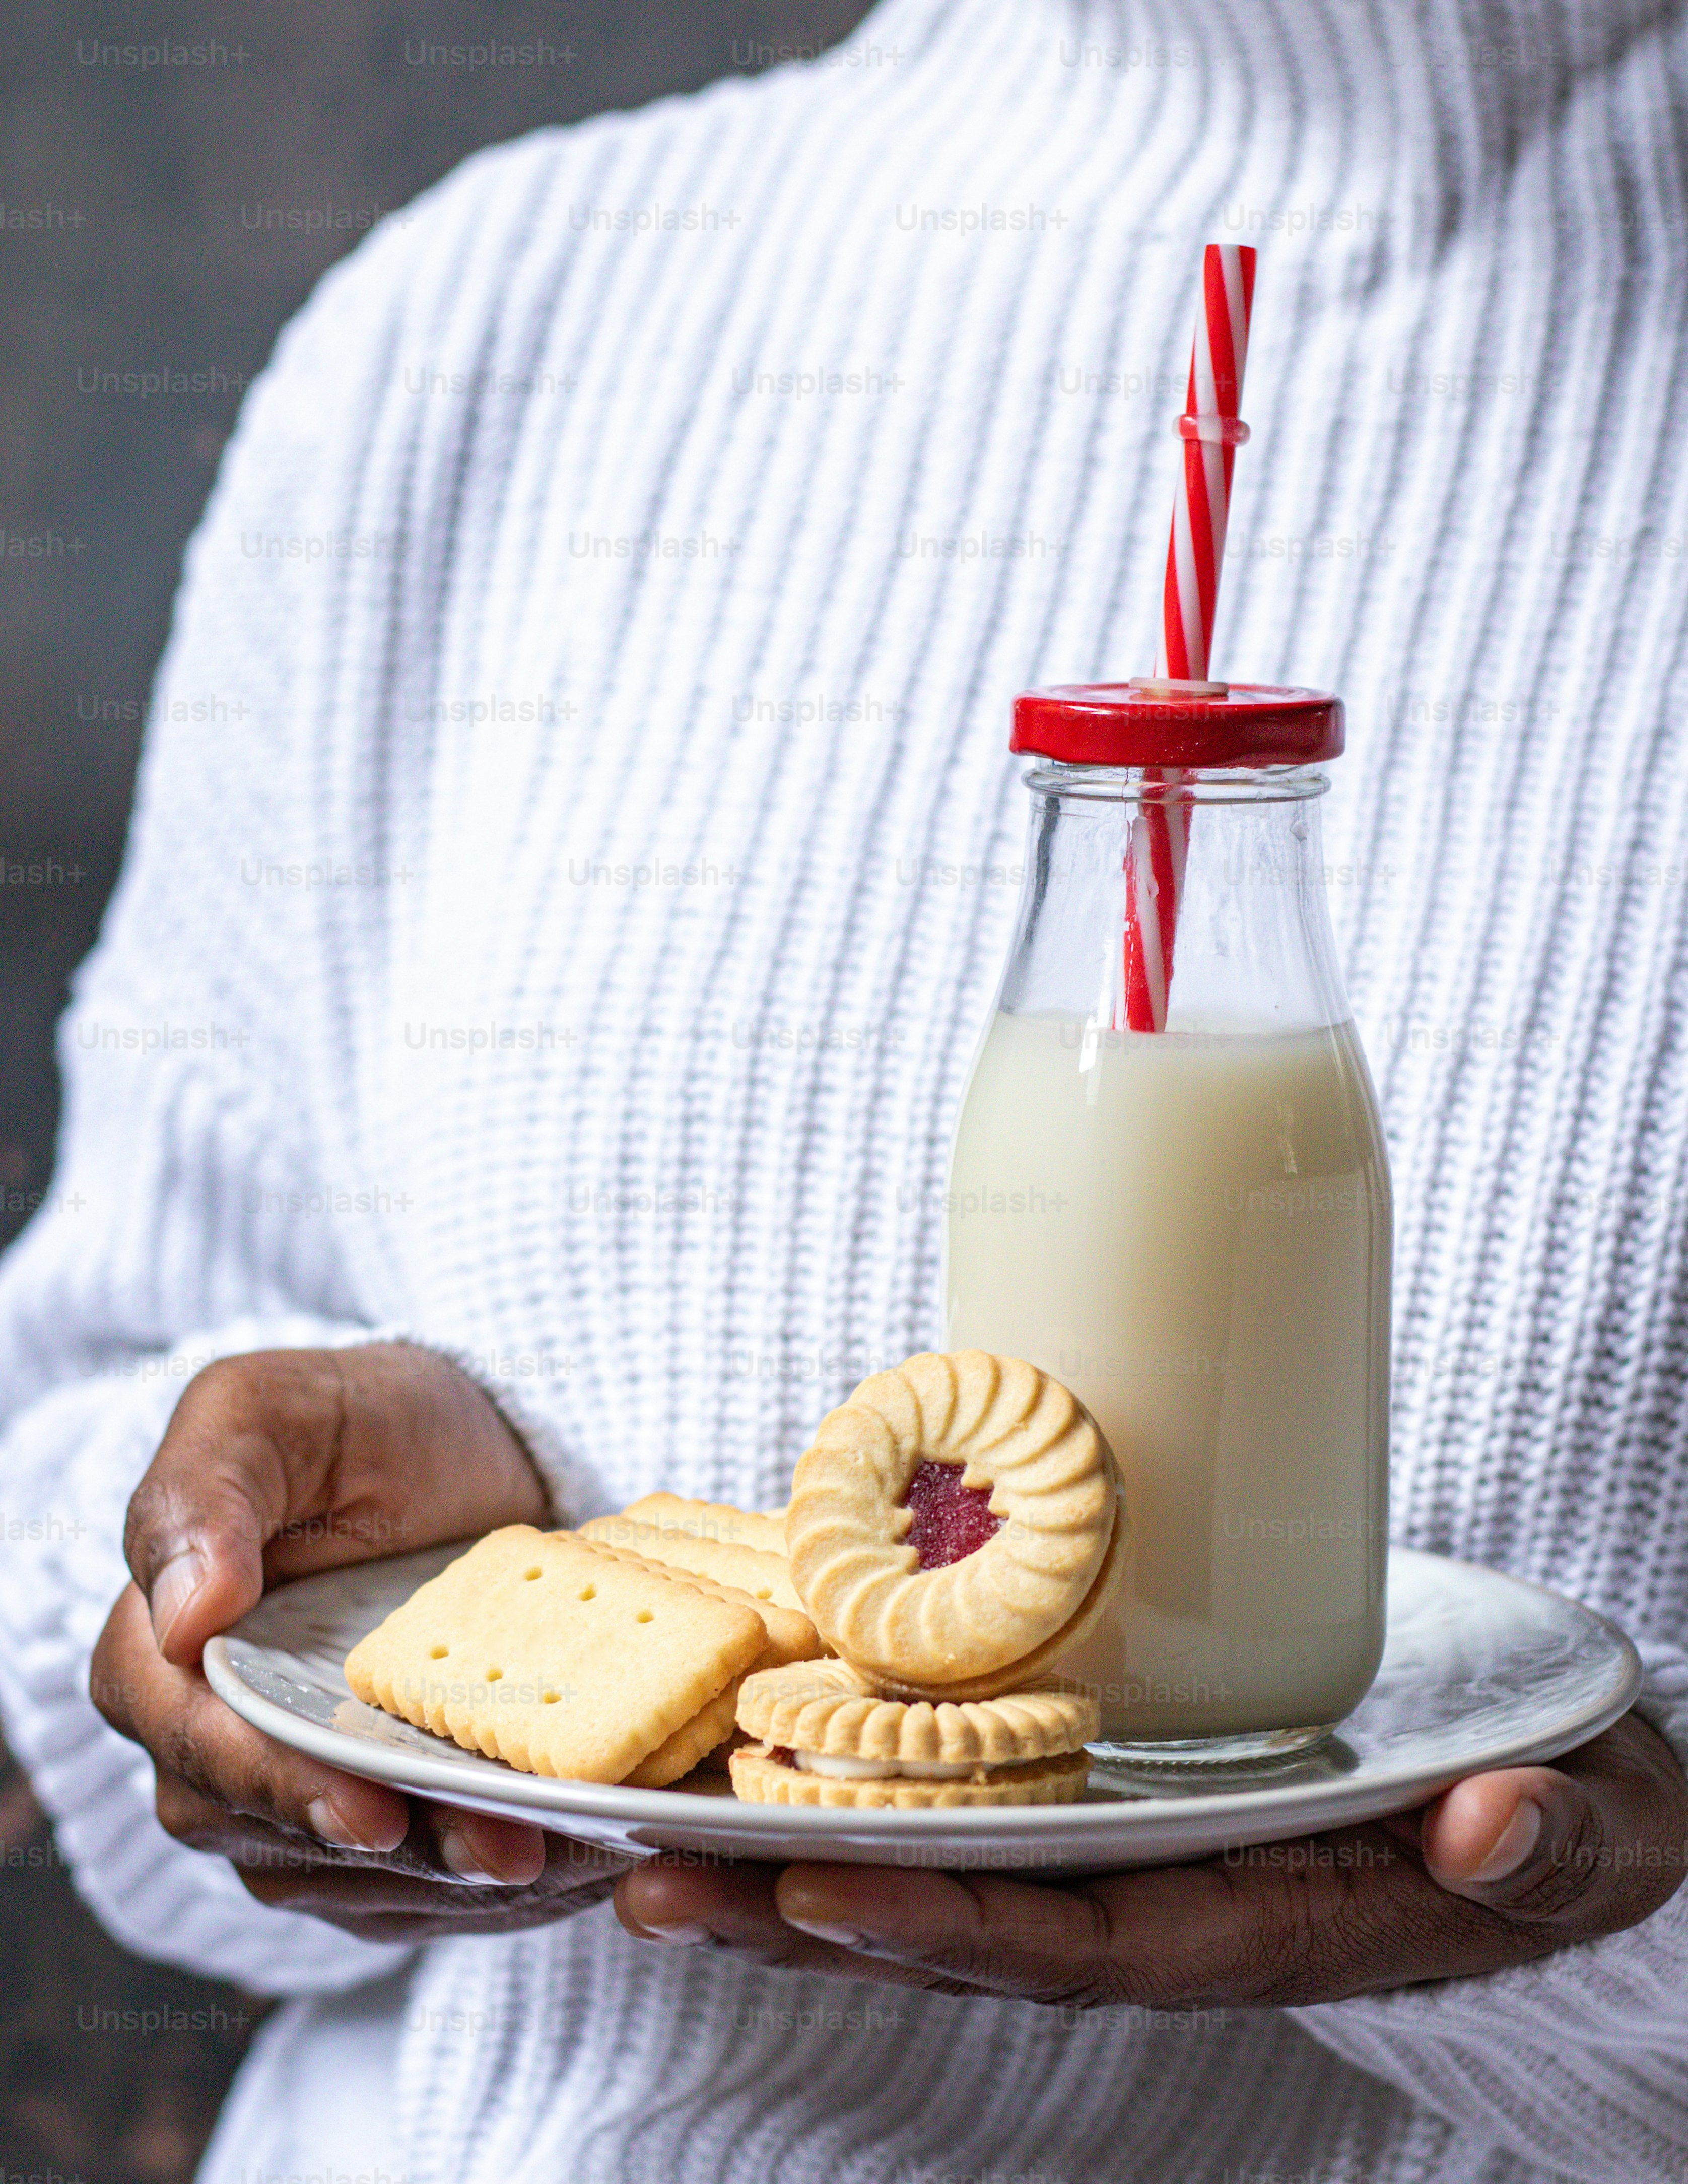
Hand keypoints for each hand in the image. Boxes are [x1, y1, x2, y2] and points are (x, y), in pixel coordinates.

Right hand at [93, 1342, 628, 1939]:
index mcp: (161, 1660)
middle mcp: (218, 1748)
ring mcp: (302, 1798)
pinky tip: (580, 1857)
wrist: (470, 1449)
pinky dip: (502, 1883)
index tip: (368, 1810)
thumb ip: (207, 1493)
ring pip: (364, 1882)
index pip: (200, 1750)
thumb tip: (182, 1615)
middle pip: (286, 1836)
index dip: (278, 1788)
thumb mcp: (269, 1410)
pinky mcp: (389, 1823)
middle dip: (401, 1853)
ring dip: (461, 1880)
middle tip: (506, 1851)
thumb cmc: (358, 1420)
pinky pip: (429, 1885)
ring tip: (561, 1856)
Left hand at [614, 1711, 1687, 2004]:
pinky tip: (749, 1740)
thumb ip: (1549, 1845)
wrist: (1560, 1781)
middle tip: (639, 1879)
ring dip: (782, 1856)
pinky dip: (851, 1777)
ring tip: (635, 1833)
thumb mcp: (1589, 1825)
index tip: (810, 1894)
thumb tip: (1492, 1832)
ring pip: (932, 1865)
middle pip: (956, 1918)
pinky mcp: (1109, 1781)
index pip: (1075, 1940)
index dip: (940, 1926)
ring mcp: (1125, 1846)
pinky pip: (962, 1793)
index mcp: (1251, 1920)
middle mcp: (1163, 1898)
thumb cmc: (1569, 1806)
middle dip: (794, 1910)